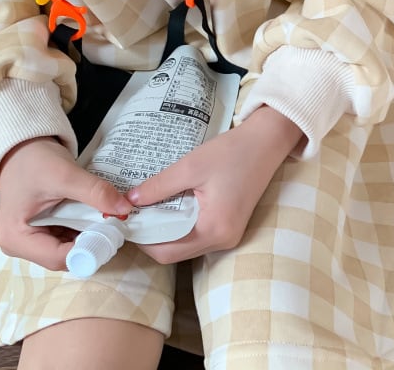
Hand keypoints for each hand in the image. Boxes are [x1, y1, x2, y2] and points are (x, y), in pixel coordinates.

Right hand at [0, 137, 132, 270]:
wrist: (24, 147)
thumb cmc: (35, 160)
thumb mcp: (66, 175)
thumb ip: (95, 193)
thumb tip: (124, 209)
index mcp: (15, 238)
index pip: (58, 258)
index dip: (89, 248)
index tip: (113, 232)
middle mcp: (18, 245)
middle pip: (63, 256)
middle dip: (91, 242)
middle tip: (115, 224)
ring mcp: (30, 239)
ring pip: (68, 248)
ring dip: (89, 235)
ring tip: (109, 218)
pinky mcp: (40, 230)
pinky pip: (66, 237)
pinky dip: (83, 228)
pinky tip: (97, 216)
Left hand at [126, 106, 301, 263]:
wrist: (267, 142)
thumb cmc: (233, 152)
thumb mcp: (191, 166)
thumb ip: (159, 186)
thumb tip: (130, 200)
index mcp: (214, 229)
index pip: (167, 252)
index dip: (142, 240)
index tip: (125, 221)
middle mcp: (223, 240)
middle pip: (175, 252)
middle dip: (151, 236)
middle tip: (134, 213)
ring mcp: (229, 235)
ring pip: (186, 245)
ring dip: (166, 231)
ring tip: (150, 207)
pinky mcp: (230, 226)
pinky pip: (198, 235)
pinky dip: (181, 225)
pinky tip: (173, 205)